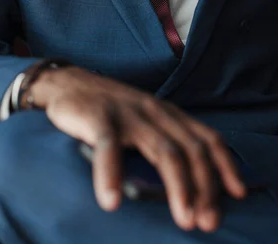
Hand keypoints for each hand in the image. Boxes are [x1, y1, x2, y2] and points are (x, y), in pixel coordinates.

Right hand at [25, 66, 246, 232]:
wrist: (67, 82)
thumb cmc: (108, 108)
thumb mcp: (144, 119)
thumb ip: (164, 140)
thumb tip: (188, 185)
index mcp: (167, 113)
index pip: (206, 137)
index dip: (225, 165)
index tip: (237, 194)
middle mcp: (153, 111)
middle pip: (190, 150)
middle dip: (205, 187)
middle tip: (208, 221)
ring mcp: (128, 113)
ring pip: (163, 150)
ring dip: (178, 187)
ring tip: (184, 218)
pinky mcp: (98, 117)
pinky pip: (108, 147)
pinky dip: (111, 175)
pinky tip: (112, 200)